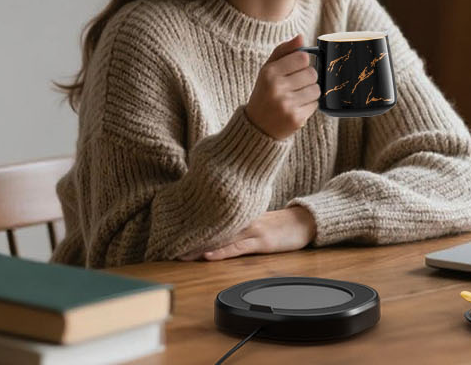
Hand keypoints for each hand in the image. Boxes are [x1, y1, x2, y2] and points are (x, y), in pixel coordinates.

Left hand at [178, 206, 318, 260]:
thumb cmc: (278, 223)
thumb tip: (213, 226)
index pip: (209, 219)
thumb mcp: (253, 217)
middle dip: (188, 238)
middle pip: (210, 228)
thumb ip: (234, 221)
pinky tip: (208, 256)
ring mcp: (252, 230)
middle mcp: (241, 219)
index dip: (189, 226)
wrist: (304, 221)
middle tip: (166, 245)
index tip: (169, 232)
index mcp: (237, 214)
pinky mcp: (262, 242)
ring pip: (221, 238)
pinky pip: (239, 247)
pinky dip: (222, 251)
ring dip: (199, 247)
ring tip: (180, 254)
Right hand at [244, 34, 319, 140]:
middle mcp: (277, 88)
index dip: (302, 63)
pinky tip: (296, 107)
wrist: (257, 126)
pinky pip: (315, 104)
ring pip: (316, 89)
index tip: (295, 69)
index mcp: (269, 73)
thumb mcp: (268, 70)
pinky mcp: (296, 119)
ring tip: (296, 97)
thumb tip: (301, 37)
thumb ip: (283, 51)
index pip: (302, 57)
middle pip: (312, 73)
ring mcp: (287, 104)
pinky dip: (309, 105)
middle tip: (296, 85)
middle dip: (307, 78)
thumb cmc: (265, 93)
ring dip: (310, 92)